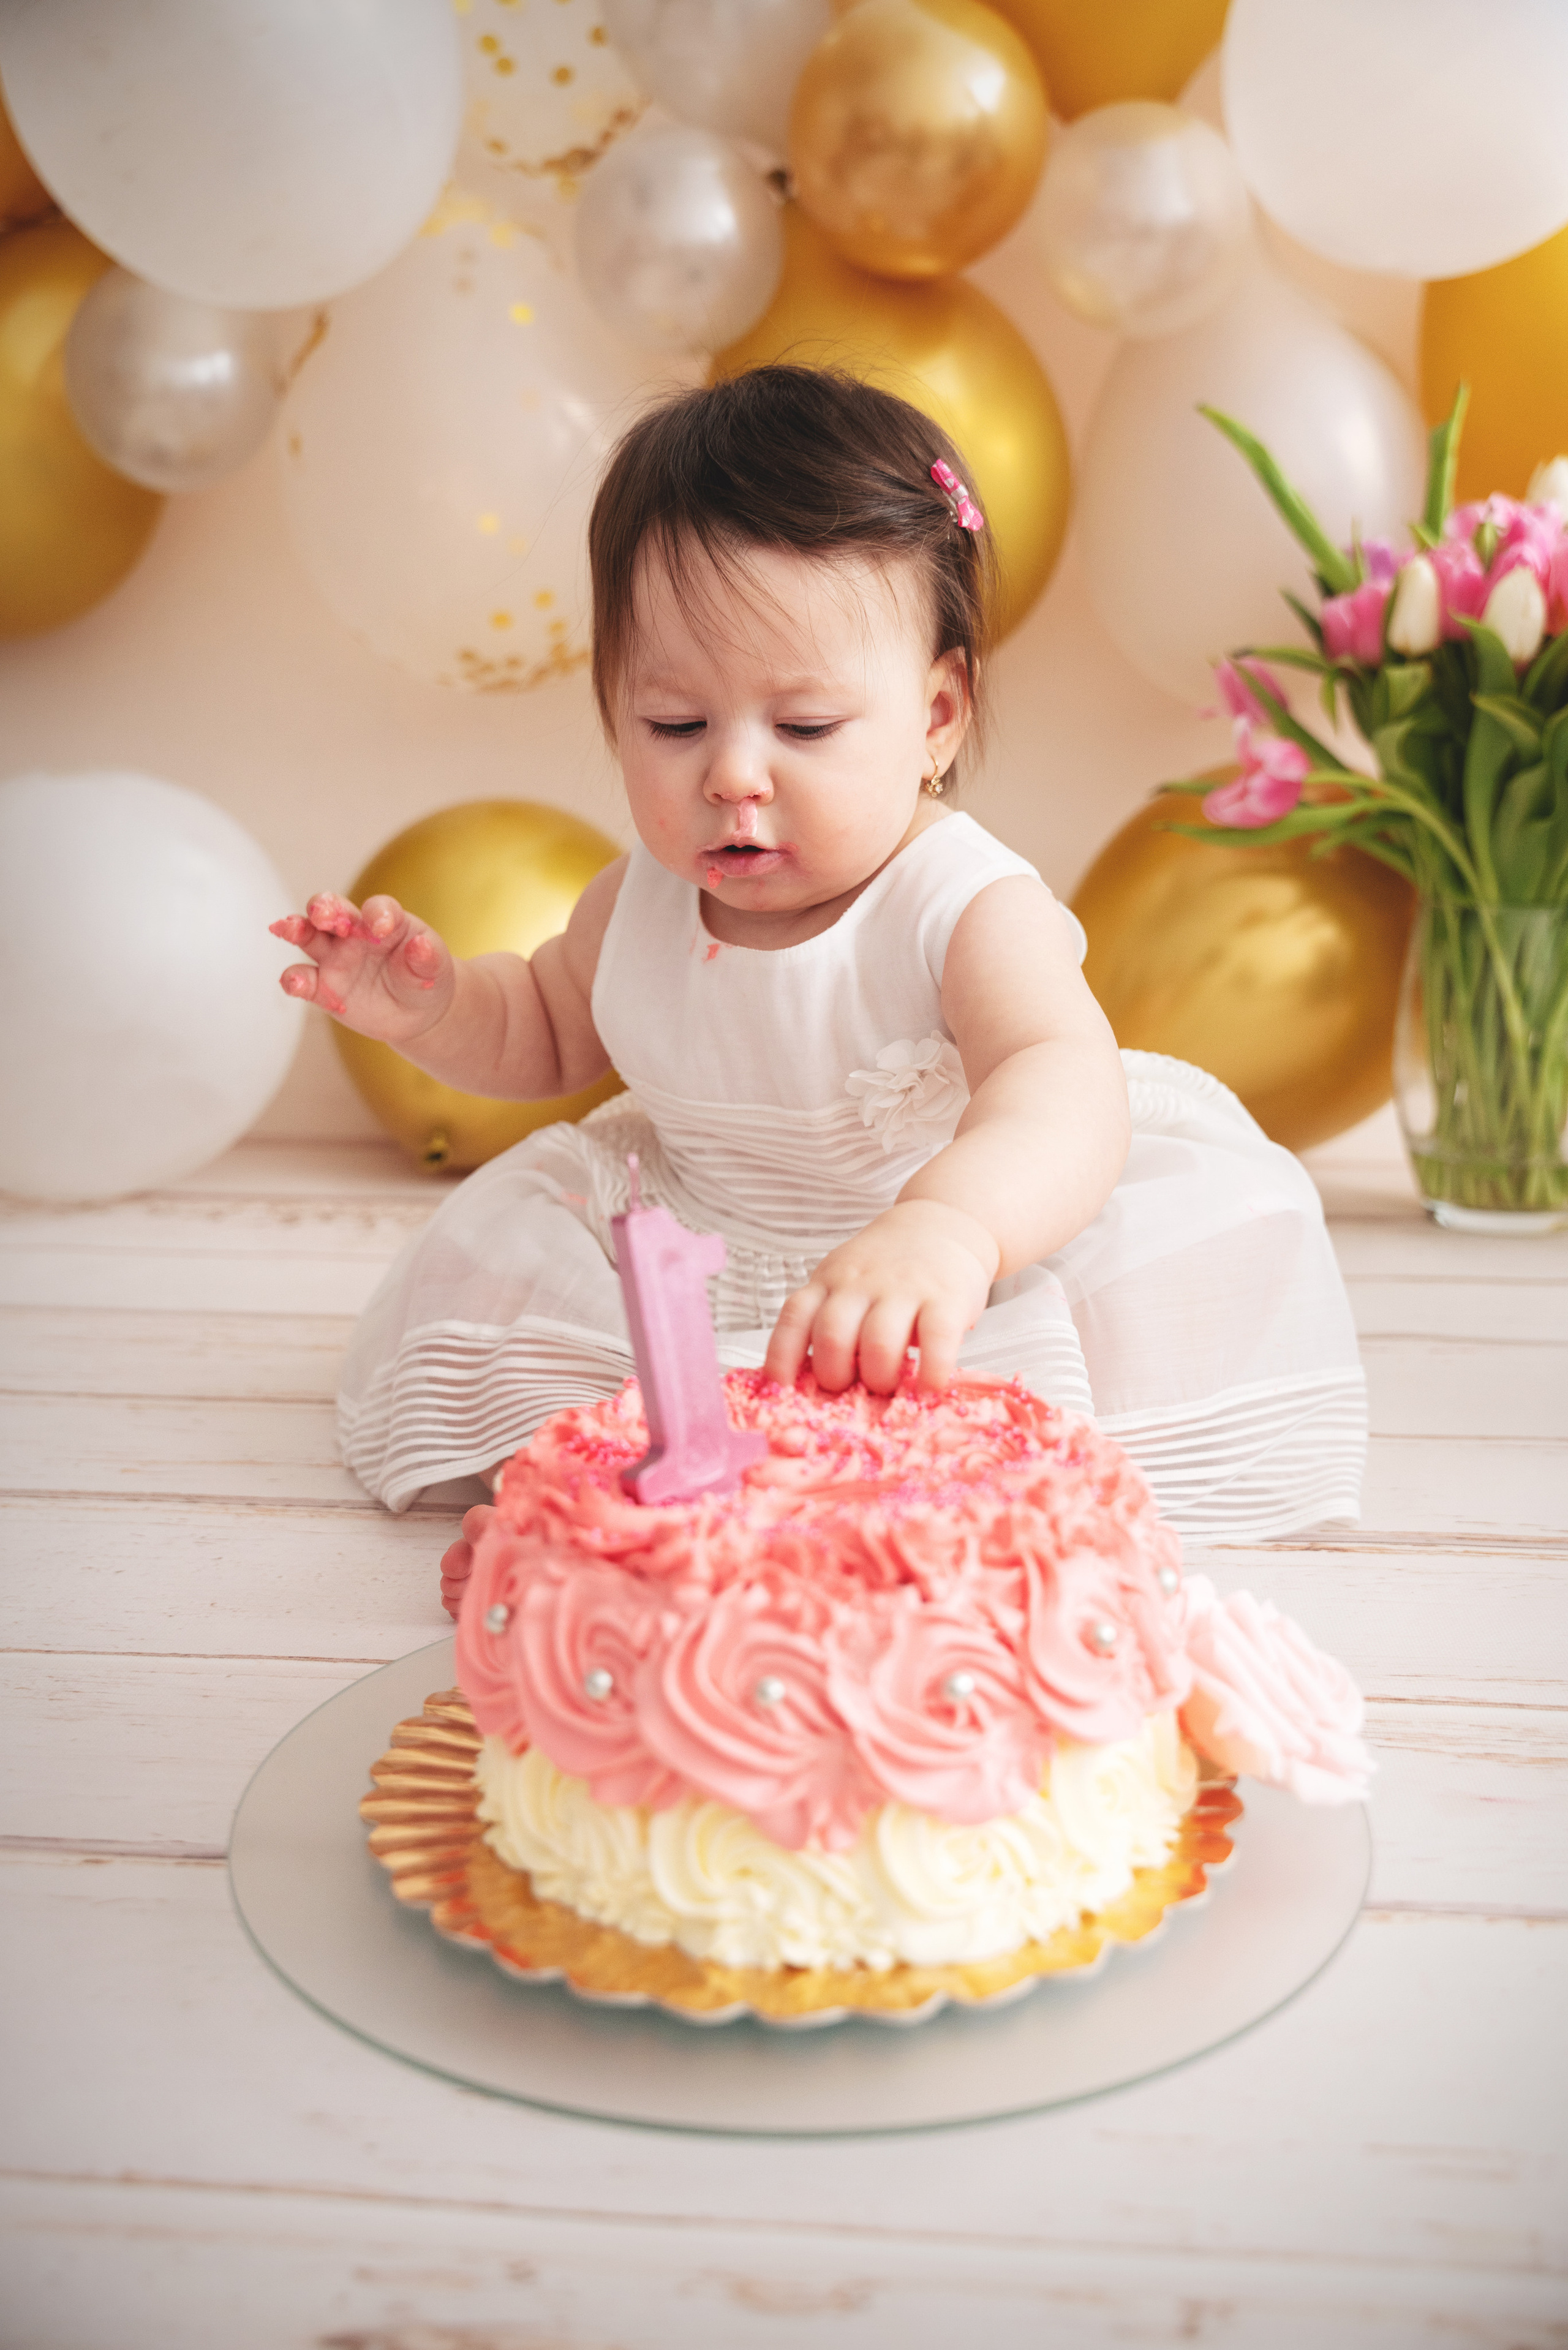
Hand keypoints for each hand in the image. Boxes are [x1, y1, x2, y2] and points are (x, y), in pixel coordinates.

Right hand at [270, 892, 453, 1045]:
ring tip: (286, 929)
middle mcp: (354, 933)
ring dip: (296, 929)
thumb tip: (421, 946)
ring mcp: (335, 958)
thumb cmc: (425, 978)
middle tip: (321, 914)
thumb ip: (428, 957)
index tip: (381, 928)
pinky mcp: (324, 986)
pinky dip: (295, 980)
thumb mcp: (434, 968)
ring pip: (309, 936)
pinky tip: (293, 983)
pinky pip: (305, 980)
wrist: (416, 1012)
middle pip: (332, 909)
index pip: (377, 908)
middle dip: (324, 906)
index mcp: (385, 920)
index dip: (378, 914)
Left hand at [764, 1199, 998, 1395]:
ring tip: (889, 1387)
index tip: (783, 1389)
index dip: (782, 1357)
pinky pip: (936, 1343)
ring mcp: (904, 1289)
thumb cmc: (887, 1268)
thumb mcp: (845, 1280)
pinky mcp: (947, 1298)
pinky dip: (931, 1373)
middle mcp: (860, 1283)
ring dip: (879, 1378)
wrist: (942, 1223)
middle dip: (835, 1377)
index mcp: (828, 1281)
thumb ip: (828, 1319)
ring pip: (878, 1344)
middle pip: (832, 1336)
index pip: (795, 1317)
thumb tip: (812, 1384)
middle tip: (851, 1390)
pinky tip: (929, 1387)